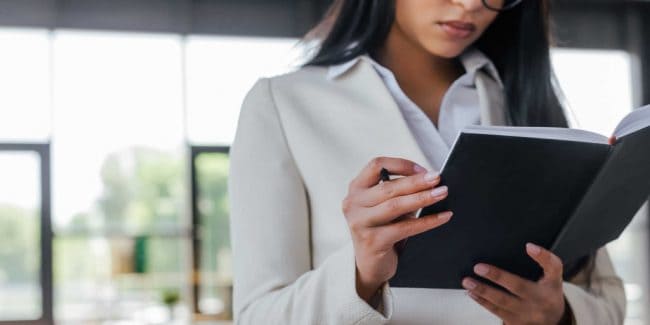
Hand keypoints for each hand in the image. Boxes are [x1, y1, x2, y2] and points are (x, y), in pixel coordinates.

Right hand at [342, 157, 452, 302]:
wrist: (369, 265)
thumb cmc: (381, 229)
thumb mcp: (383, 206)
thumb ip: (398, 192)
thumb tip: (430, 180)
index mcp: (356, 189)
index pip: (376, 165)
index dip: (401, 165)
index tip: (422, 169)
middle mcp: (353, 204)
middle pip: (388, 186)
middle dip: (417, 181)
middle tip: (438, 178)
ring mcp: (360, 223)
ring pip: (395, 205)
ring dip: (422, 198)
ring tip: (442, 193)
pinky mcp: (373, 241)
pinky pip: (405, 228)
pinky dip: (427, 221)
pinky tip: (443, 216)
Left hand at [462, 243, 569, 324]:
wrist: (553, 321)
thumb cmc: (548, 293)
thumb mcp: (554, 277)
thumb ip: (546, 260)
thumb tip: (529, 246)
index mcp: (550, 286)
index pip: (552, 268)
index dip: (542, 256)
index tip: (528, 246)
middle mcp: (540, 302)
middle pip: (519, 287)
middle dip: (497, 277)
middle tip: (478, 268)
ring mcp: (527, 316)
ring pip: (502, 303)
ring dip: (483, 292)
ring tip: (468, 282)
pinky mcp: (516, 324)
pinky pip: (497, 312)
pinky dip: (483, 302)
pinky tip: (472, 293)